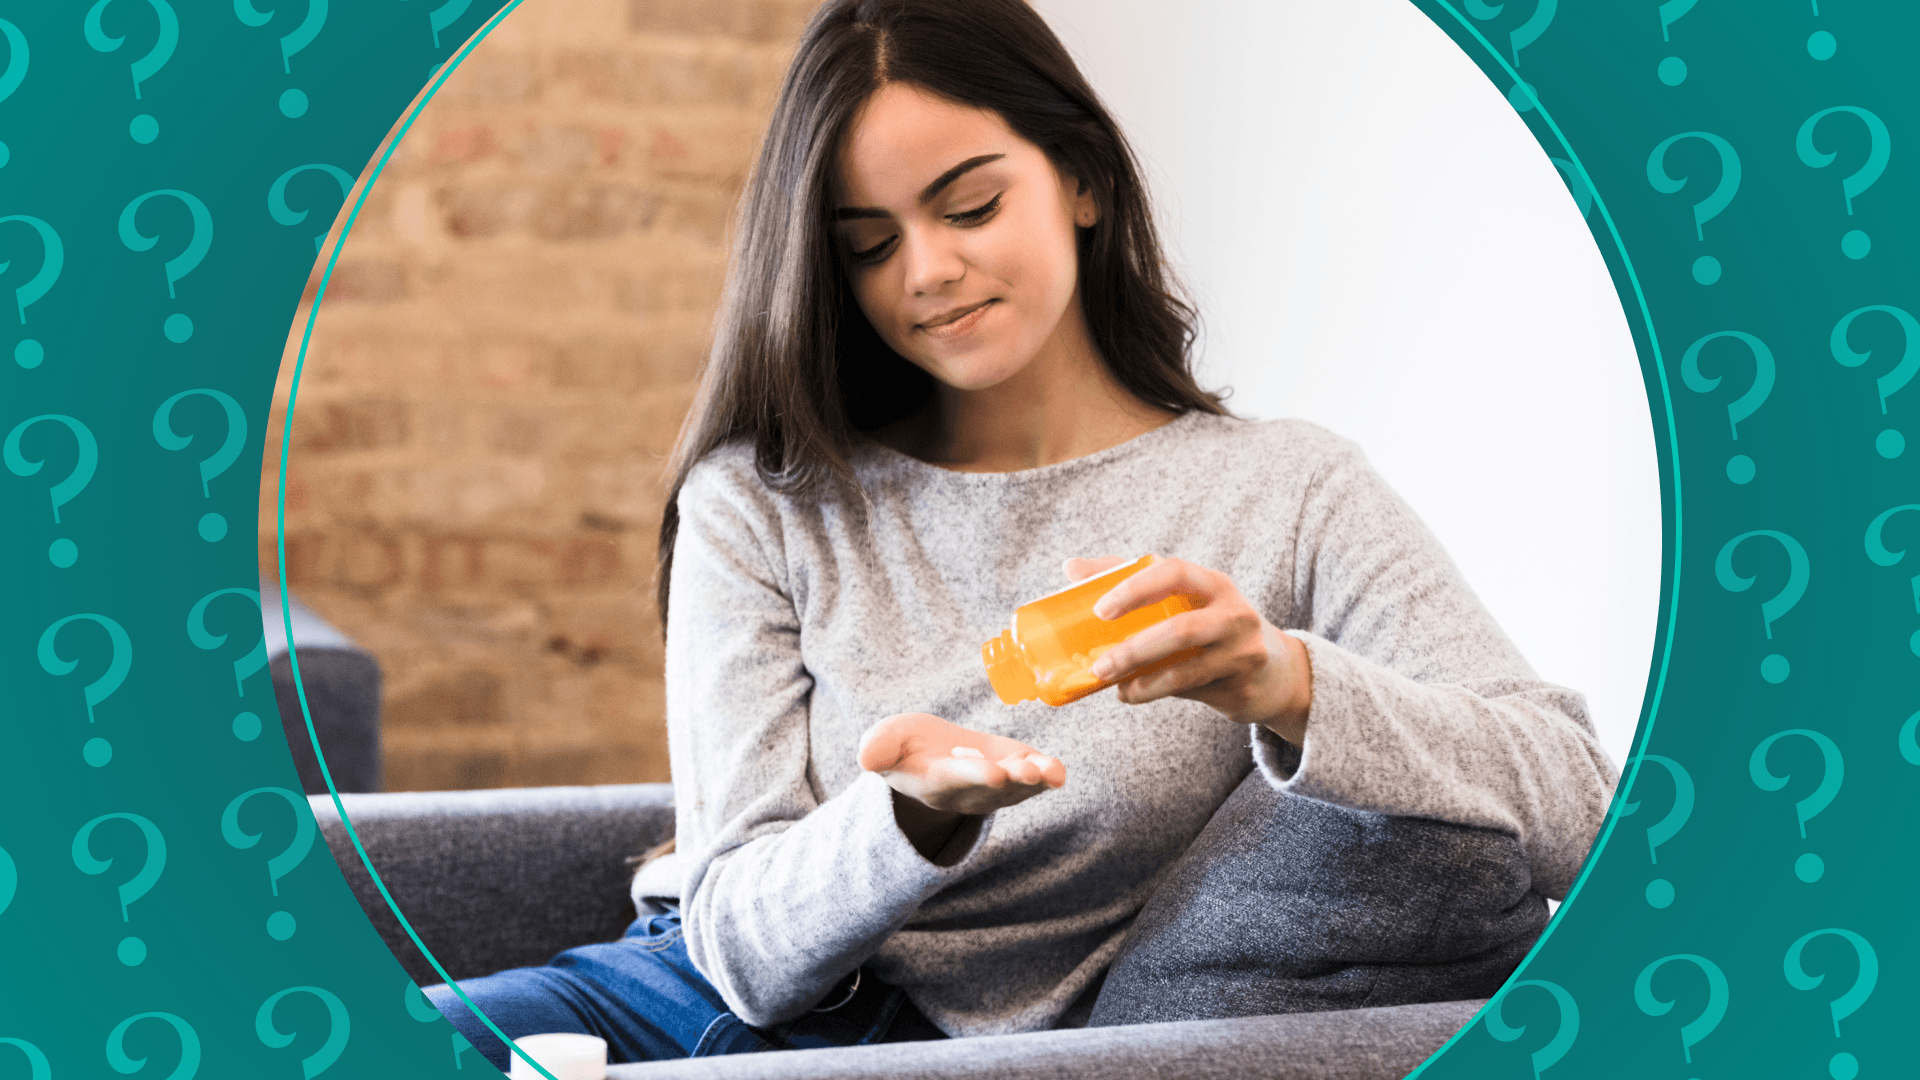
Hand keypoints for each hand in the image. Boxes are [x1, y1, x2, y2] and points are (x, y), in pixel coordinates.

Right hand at [858, 713, 1065, 813]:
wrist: (934, 754)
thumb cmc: (907, 747)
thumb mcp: (887, 740)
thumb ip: (879, 747)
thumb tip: (864, 758)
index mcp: (936, 781)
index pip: (955, 780)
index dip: (973, 776)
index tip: (992, 772)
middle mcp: (970, 790)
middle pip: (992, 788)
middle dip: (1009, 780)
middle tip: (1025, 772)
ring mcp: (997, 786)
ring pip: (1018, 788)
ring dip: (1035, 779)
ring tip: (1049, 771)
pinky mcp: (1018, 774)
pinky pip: (1035, 780)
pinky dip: (1048, 775)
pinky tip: (1058, 771)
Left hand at [1063, 557, 1312, 744]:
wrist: (1274, 672)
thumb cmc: (1213, 624)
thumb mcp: (1185, 597)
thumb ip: (1131, 579)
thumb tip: (1071, 568)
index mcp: (1214, 584)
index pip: (1175, 572)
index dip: (1135, 588)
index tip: (1101, 610)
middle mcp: (1234, 615)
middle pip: (1181, 630)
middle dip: (1134, 650)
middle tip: (1098, 665)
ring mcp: (1242, 654)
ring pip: (1186, 670)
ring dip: (1141, 680)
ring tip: (1111, 683)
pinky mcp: (1240, 687)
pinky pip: (1190, 692)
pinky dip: (1154, 693)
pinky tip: (1131, 693)